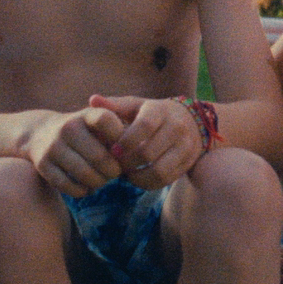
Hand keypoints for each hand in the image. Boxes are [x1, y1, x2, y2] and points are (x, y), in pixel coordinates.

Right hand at [22, 107, 124, 197]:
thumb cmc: (84, 131)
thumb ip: (120, 132)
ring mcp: (53, 146)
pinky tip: (88, 186)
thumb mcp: (99, 123)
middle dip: (114, 170)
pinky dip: (83, 190)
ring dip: (100, 182)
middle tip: (117, 172)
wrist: (41, 133)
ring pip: (85, 174)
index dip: (120, 136)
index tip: (123, 148)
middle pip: (99, 156)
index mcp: (87, 114)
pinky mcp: (43, 164)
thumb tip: (135, 152)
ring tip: (104, 179)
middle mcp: (68, 127)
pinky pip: (69, 186)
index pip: (106, 120)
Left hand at [90, 94, 204, 188]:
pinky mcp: (188, 162)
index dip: (126, 141)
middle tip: (115, 165)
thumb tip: (92, 100)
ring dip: (137, 177)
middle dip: (127, 163)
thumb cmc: (153, 114)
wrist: (190, 121)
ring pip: (159, 171)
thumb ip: (115, 105)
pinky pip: (166, 180)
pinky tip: (137, 177)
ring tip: (125, 174)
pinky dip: (148, 183)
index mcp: (160, 110)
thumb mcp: (136, 105)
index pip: (144, 126)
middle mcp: (177, 126)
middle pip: (148, 152)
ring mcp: (186, 145)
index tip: (113, 150)